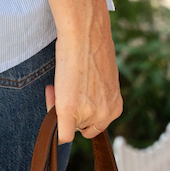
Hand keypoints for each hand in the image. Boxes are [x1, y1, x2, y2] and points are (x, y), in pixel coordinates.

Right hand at [46, 0, 122, 143]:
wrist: (86, 33)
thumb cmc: (93, 47)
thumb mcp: (103, 77)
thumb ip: (97, 94)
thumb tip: (83, 98)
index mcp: (116, 107)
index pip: (95, 124)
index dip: (82, 111)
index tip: (73, 92)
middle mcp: (106, 114)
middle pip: (81, 126)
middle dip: (70, 111)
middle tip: (60, 87)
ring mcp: (89, 113)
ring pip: (69, 126)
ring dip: (60, 107)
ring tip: (57, 83)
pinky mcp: (70, 110)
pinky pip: (63, 136)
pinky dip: (56, 130)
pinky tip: (53, 101)